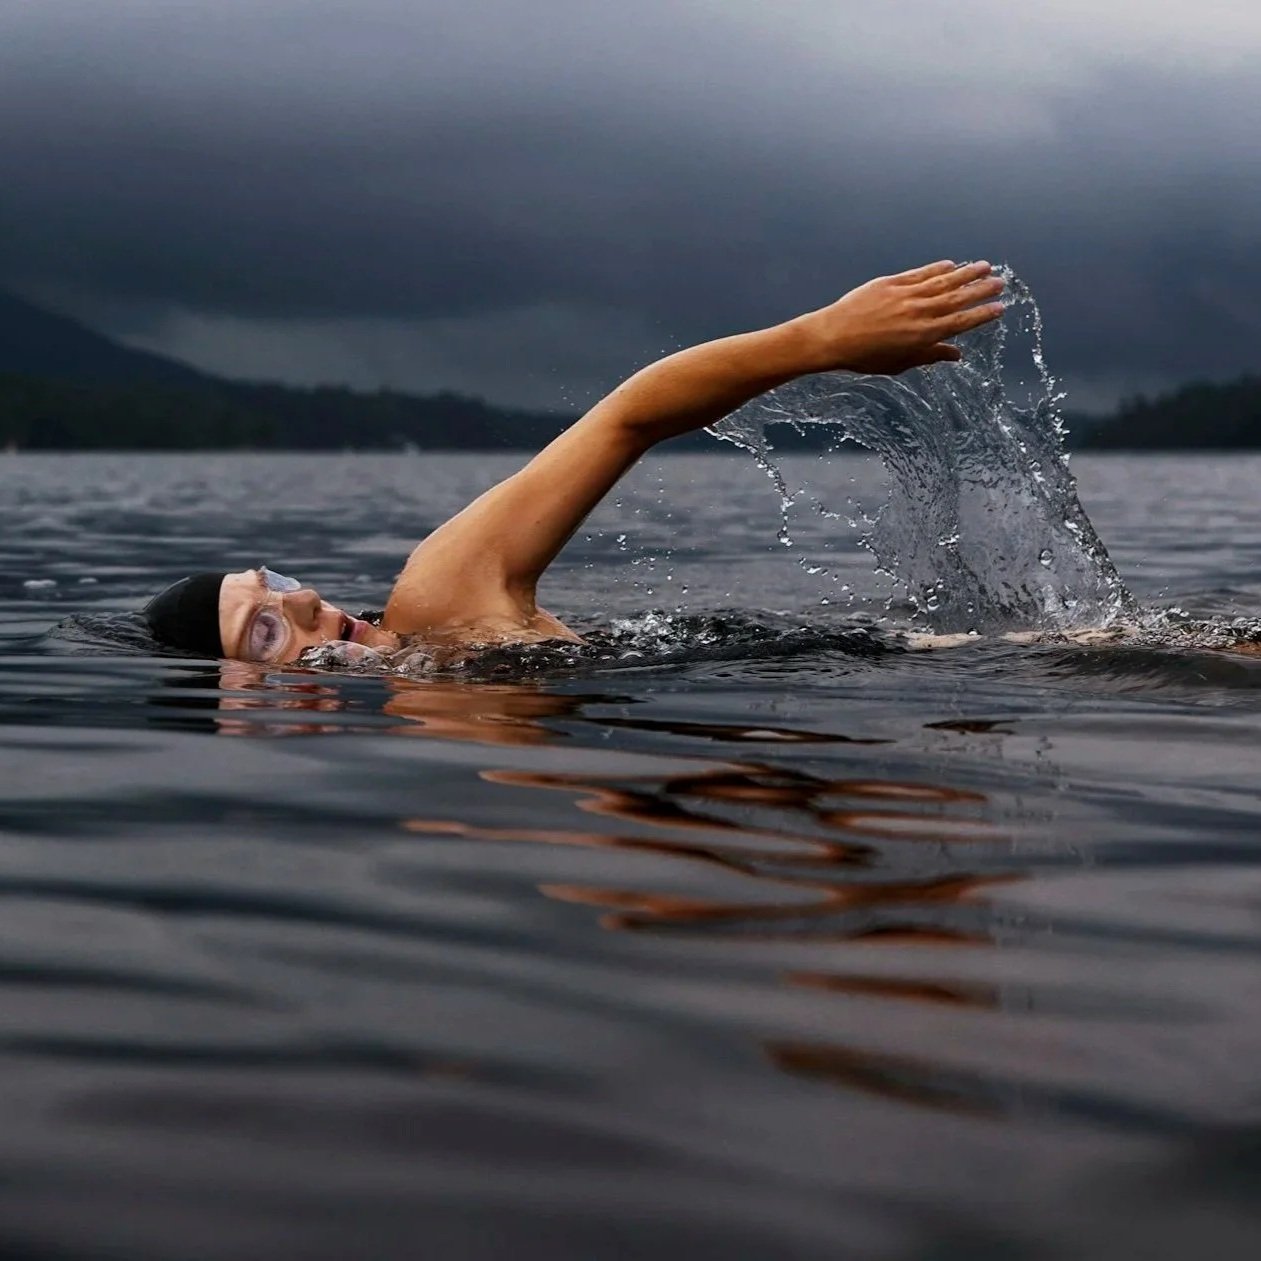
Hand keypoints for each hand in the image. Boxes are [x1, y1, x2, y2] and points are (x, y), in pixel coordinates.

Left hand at [794, 260, 1004, 374]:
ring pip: (943, 282)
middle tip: (1000, 282)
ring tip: (985, 266)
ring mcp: (906, 295)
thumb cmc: (864, 356)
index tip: (1000, 307)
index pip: (961, 323)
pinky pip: (920, 274)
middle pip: (957, 298)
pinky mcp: (891, 283)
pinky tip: (951, 264)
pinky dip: (937, 268)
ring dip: (966, 273)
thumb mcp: (899, 363)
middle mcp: (918, 313)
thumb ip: (929, 356)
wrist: (832, 337)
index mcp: (922, 335)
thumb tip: (956, 355)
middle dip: (981, 290)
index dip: (982, 315)